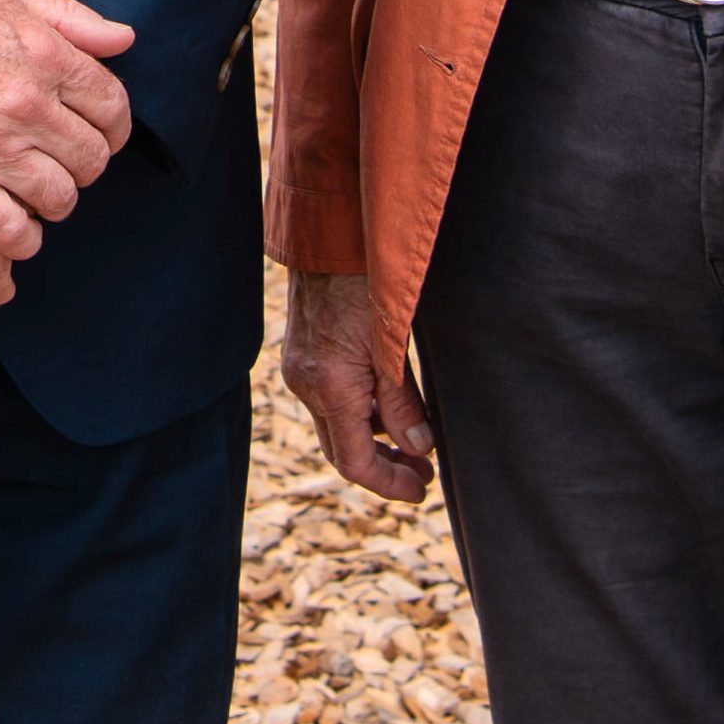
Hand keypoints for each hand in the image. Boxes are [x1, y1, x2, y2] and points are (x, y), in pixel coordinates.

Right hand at [0, 0, 135, 276]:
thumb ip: (67, 16)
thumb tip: (122, 39)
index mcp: (44, 52)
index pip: (112, 106)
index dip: (112, 127)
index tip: (99, 135)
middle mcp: (27, 101)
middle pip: (91, 158)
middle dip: (82, 166)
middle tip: (61, 165)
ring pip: (58, 198)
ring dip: (51, 202)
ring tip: (33, 195)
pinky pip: (10, 232)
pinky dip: (18, 239)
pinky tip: (10, 230)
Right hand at [276, 267, 433, 502]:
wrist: (328, 235)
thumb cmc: (365, 283)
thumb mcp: (393, 345)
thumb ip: (404, 402)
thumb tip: (419, 447)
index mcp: (329, 389)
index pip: (355, 462)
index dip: (390, 483)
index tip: (422, 489)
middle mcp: (305, 385)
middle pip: (341, 450)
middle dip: (383, 465)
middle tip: (423, 470)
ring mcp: (300, 369)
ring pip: (336, 424)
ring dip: (373, 437)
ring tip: (414, 435)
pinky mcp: (303, 355)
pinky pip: (329, 399)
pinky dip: (359, 410)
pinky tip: (387, 401)